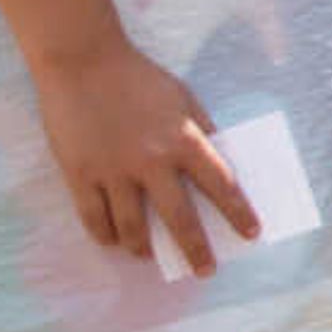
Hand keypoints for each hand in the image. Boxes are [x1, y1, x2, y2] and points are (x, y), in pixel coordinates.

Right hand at [32, 44, 254, 276]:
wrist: (83, 60)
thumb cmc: (138, 78)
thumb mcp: (182, 98)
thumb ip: (201, 131)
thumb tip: (221, 164)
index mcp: (183, 139)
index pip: (221, 184)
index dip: (239, 212)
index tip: (252, 234)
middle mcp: (151, 160)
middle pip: (179, 219)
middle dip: (196, 249)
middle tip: (205, 270)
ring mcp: (113, 170)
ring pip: (132, 227)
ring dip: (143, 248)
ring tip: (148, 257)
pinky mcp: (79, 172)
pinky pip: (94, 217)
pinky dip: (105, 235)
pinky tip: (113, 242)